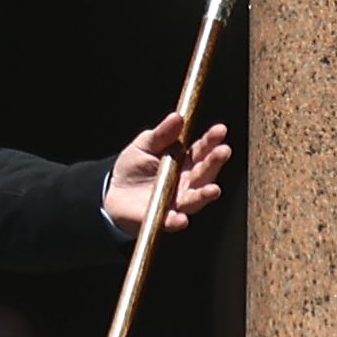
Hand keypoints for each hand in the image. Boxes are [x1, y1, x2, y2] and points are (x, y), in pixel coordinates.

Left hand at [103, 112, 230, 233]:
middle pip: (205, 172)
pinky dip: (177, 220)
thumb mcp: (144, 145)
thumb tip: (177, 116)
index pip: (201, 149)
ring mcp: (178, 200)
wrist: (112, 192)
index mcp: (184, 160)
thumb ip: (162, 134)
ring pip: (196, 198)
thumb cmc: (133, 167)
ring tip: (213, 189)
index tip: (220, 130)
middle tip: (223, 151)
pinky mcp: (164, 217)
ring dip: (205, 194)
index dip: (212, 140)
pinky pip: (173, 220)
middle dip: (215, 162)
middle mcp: (187, 181)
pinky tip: (181, 218)